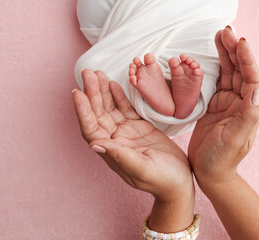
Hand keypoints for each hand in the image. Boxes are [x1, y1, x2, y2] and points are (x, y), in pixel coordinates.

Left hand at [72, 69, 193, 203]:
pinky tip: (113, 84)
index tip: (78, 93)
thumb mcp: (143, 169)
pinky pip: (125, 108)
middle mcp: (115, 141)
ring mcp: (127, 133)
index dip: (83, 112)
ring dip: (103, 92)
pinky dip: (119, 96)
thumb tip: (93, 144)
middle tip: (87, 73)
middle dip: (92, 93)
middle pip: (98, 114)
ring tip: (97, 74)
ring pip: (110, 109)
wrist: (180, 180)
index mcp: (112, 152)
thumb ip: (120, 156)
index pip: (91, 129)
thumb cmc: (163, 180)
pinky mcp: (139, 127)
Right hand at [188, 27, 258, 189]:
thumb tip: (258, 91)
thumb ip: (247, 116)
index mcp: (248, 110)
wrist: (209, 171)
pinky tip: (210, 56)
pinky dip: (213, 67)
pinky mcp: (214, 105)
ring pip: (229, 73)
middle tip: (227, 32)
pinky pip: (215, 81)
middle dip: (235, 51)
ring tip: (220, 36)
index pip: (252, 79)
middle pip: (240, 71)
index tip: (240, 43)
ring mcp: (227, 103)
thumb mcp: (235, 139)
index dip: (247, 60)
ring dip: (225, 55)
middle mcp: (240, 103)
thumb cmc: (222, 159)